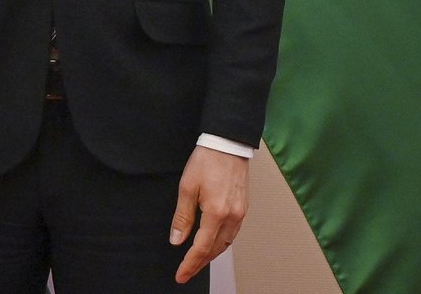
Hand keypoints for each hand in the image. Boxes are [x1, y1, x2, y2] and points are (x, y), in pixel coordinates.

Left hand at [170, 146, 248, 283]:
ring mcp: (240, 214)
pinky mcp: (243, 208)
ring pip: (226, 244)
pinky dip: (221, 243)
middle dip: (200, 263)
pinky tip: (212, 242)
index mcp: (216, 213)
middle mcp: (232, 217)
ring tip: (197, 260)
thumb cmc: (206, 161)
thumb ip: (183, 216)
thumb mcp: (187, 187)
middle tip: (186, 271)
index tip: (181, 275)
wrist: (227, 144)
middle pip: (215, 250)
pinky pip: (232, 234)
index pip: (202, 248)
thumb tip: (177, 239)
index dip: (190, 264)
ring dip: (211, 254)